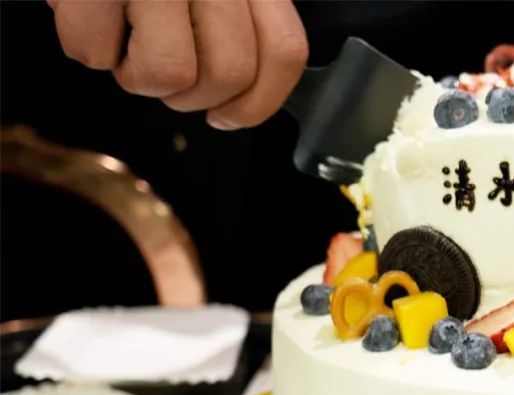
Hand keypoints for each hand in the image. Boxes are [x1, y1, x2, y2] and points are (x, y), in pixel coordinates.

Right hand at [49, 0, 307, 128]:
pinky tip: (91, 19)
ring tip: (125, 45)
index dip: (257, 103)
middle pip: (230, 72)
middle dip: (190, 97)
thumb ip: (237, 26)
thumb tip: (239, 101)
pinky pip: (97, 51)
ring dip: (138, 78)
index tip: (226, 116)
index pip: (283, 51)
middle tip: (162, 72)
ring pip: (170, 73)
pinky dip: (89, 49)